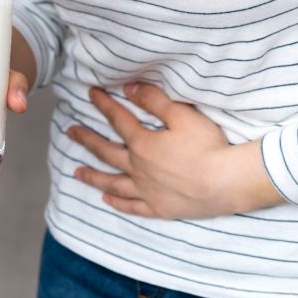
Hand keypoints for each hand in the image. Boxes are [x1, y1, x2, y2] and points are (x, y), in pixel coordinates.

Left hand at [67, 83, 282, 218]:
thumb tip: (129, 89)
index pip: (118, 120)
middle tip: (70, 132)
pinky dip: (118, 203)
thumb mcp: (182, 115)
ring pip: (113, 183)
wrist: (227, 182)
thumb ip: (154, 101)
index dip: (103, 104)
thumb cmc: (208, 146)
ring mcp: (147, 191)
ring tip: (77, 172)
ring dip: (93, 176)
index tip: (90, 93)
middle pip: (106, 152)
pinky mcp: (159, 208)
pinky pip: (132, 206)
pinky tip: (107, 200)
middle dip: (86, 140)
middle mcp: (138, 168)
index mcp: (142, 144)